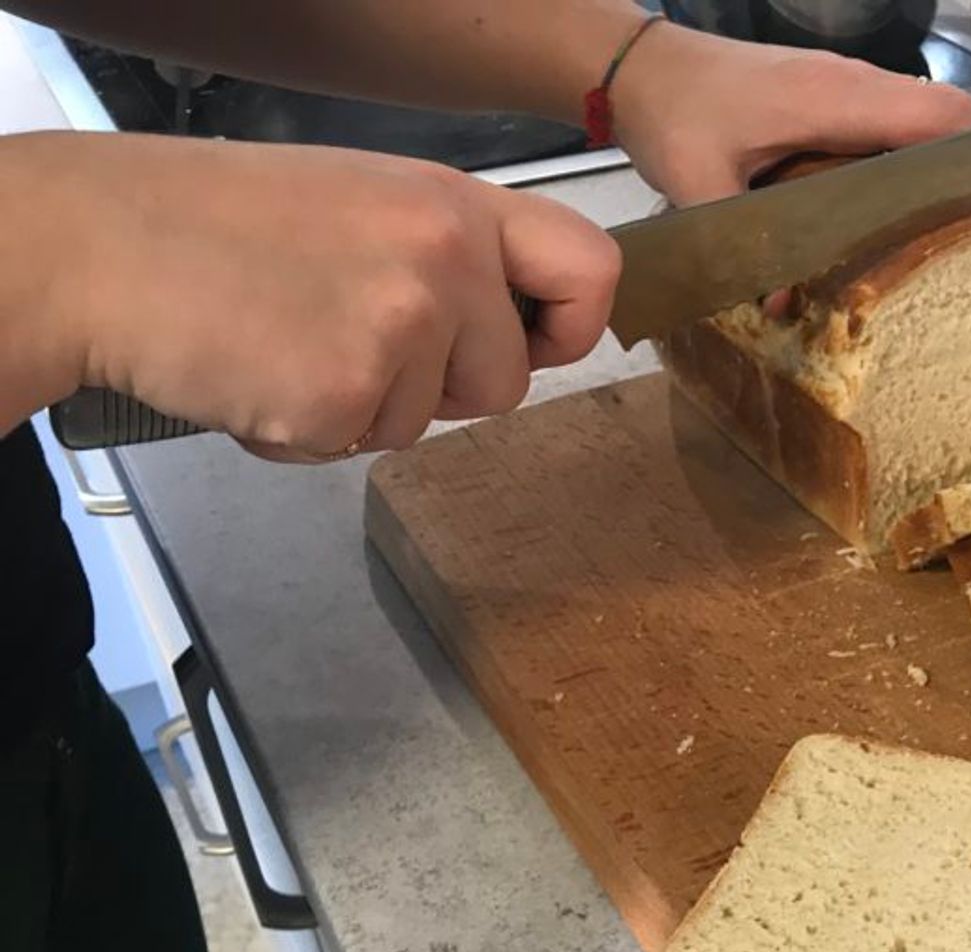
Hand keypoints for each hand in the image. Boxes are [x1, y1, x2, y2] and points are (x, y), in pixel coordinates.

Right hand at [47, 134, 617, 459]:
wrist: (98, 250)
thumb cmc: (218, 227)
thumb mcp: (361, 203)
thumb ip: (447, 257)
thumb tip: (509, 330)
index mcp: (455, 204)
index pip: (591, 268)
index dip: (571, 327)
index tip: (533, 346)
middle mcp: (444, 258)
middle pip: (507, 382)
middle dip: (440, 390)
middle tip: (351, 341)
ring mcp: (400, 327)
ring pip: (428, 424)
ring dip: (363, 408)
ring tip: (286, 343)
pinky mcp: (347, 393)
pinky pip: (358, 446)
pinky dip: (307, 433)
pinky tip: (256, 373)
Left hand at [609, 22, 970, 212]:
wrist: (639, 64)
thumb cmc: (672, 114)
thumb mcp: (698, 184)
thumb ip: (744, 245)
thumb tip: (785, 307)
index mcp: (837, 99)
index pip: (937, 121)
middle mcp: (854, 85)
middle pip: (951, 116)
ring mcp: (847, 87)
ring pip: (930, 117)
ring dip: (970, 157)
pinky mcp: (833, 98)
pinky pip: (900, 121)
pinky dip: (933, 153)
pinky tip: (937, 199)